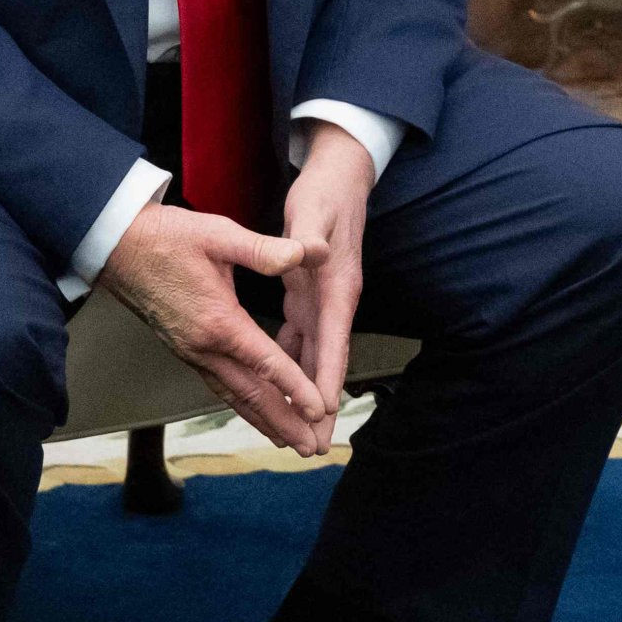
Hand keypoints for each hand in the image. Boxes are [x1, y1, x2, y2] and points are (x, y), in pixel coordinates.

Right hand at [100, 196, 327, 452]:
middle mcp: (203, 347)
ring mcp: (191, 352)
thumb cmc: (168, 237)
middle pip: (250, 394)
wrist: (117, 246)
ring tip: (288, 441)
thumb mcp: (220, 234)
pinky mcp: (184, 350)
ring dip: (262, 420)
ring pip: (233, 395)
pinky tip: (254, 411)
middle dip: (283, 423)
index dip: (295, 387)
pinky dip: (241, 404)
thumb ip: (265, 249)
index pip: (264, 363)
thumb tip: (309, 252)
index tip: (318, 410)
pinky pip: (218, 385)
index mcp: (218, 321)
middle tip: (309, 448)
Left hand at [277, 120, 376, 433]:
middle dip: (320, 405)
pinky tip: (280, 386)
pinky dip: (293, 366)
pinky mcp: (311, 296)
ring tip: (300, 432)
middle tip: (313, 446)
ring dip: (307, 394)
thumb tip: (313, 254)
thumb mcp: (314, 211)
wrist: (341, 176)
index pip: (333, 341)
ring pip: (315, 357)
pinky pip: (301, 340)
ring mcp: (324, 301)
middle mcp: (335, 300)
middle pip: (328, 362)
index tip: (321, 412)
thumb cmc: (326, 193)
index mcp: (337, 286)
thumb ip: (309, 235)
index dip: (326, 379)